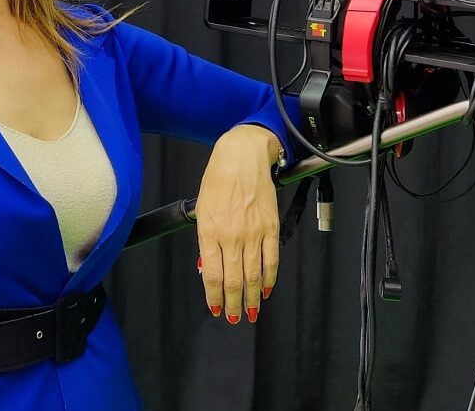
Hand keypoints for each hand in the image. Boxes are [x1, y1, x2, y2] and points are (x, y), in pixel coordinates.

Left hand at [195, 124, 281, 325]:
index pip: (212, 275)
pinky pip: (271, 259)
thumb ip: (206, 240)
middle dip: (233, 304)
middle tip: (234, 318)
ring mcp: (253, 233)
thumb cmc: (218, 179)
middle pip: (233, 280)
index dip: (214, 296)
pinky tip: (265, 289)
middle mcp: (231, 236)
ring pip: (253, 275)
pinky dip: (269, 278)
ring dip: (251, 298)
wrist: (242, 156)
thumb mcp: (203, 209)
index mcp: (210, 232)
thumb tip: (208, 267)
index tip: (215, 308)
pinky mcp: (271, 227)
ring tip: (250, 312)